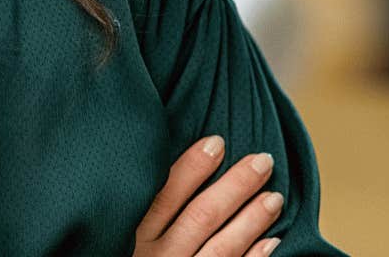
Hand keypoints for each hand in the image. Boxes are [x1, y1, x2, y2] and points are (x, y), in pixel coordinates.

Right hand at [132, 135, 284, 256]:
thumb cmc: (120, 255)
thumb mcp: (114, 235)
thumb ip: (136, 210)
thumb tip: (161, 168)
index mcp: (132, 237)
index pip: (165, 194)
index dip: (192, 167)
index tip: (217, 142)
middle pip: (201, 216)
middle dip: (236, 186)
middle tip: (263, 161)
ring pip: (222, 247)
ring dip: (252, 220)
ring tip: (275, 197)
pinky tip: (273, 241)